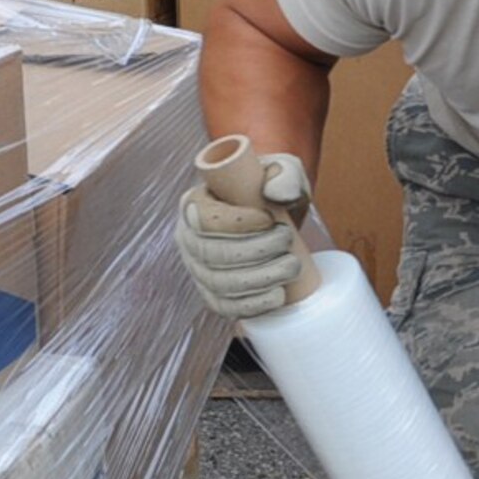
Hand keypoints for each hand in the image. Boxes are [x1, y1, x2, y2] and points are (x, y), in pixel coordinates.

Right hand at [174, 152, 312, 319]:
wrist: (273, 217)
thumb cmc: (271, 190)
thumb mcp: (281, 171)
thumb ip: (284, 174)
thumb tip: (275, 194)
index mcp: (194, 204)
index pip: (204, 220)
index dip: (236, 223)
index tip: (270, 219)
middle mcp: (188, 239)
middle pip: (212, 254)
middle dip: (255, 252)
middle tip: (287, 242)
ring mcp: (197, 270)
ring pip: (220, 284)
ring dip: (260, 279)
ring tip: (291, 267)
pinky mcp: (212, 294)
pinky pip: (225, 307)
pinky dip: (253, 305)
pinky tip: (278, 295)